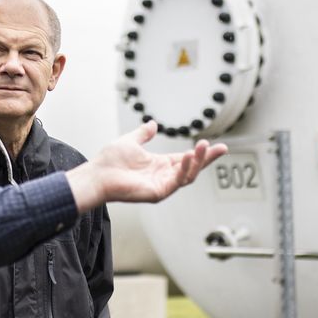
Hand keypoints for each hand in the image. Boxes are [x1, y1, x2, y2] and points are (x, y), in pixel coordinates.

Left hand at [66, 121, 226, 209]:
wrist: (97, 174)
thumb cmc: (110, 161)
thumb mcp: (131, 141)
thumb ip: (144, 134)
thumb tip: (152, 124)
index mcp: (160, 165)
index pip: (187, 159)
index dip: (203, 153)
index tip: (218, 145)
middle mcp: (164, 176)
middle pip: (193, 168)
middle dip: (207, 158)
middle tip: (220, 148)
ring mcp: (162, 186)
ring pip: (188, 175)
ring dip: (198, 162)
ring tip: (202, 147)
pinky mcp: (157, 193)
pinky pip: (176, 182)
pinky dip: (184, 170)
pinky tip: (188, 157)